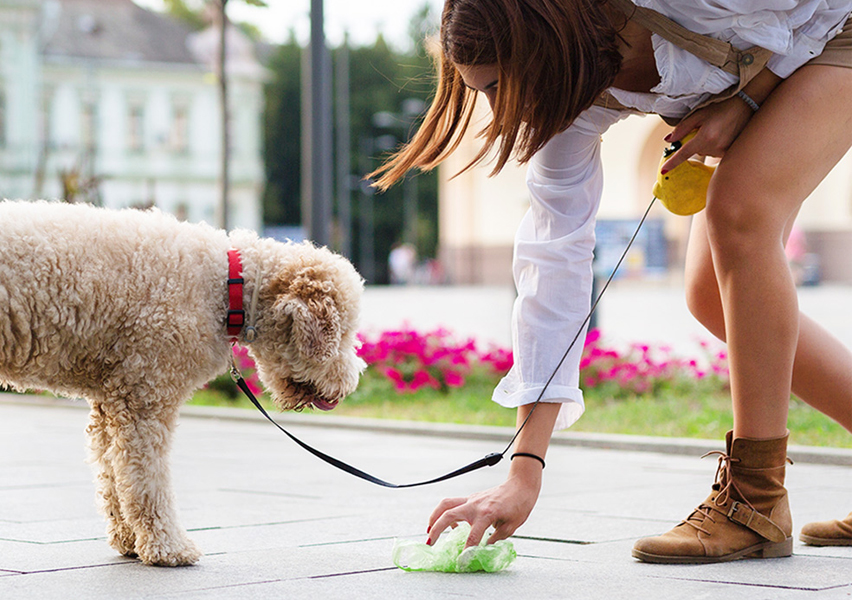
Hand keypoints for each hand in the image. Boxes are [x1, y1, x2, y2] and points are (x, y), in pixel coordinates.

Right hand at [426, 470, 541, 547]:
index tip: (461, 562)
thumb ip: (494, 539)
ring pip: (446, 504)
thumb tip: (483, 550)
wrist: (520, 485)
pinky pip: (453, 503)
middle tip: (429, 544)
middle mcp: (475, 505)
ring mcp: (471, 499)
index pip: (473, 536)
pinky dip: (445, 512)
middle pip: (448, 515)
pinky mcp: (471, 498)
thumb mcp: (510, 527)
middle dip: (436, 530)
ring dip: (434, 516)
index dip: (466, 551)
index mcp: (487, 514)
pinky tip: (448, 524)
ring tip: (428, 530)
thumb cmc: (519, 505)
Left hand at [661, 96, 753, 172]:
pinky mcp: (731, 152)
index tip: (663, 170)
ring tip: (718, 129)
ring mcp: (725, 151)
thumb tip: (669, 140)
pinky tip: (723, 134)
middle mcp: (715, 147)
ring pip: (706, 152)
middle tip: (706, 128)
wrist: (747, 106)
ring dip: (707, 143)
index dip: (672, 162)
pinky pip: (716, 153)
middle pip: (696, 151)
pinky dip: (715, 145)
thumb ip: (683, 128)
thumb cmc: (722, 108)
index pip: (684, 153)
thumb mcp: (699, 114)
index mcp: (705, 137)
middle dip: (696, 141)